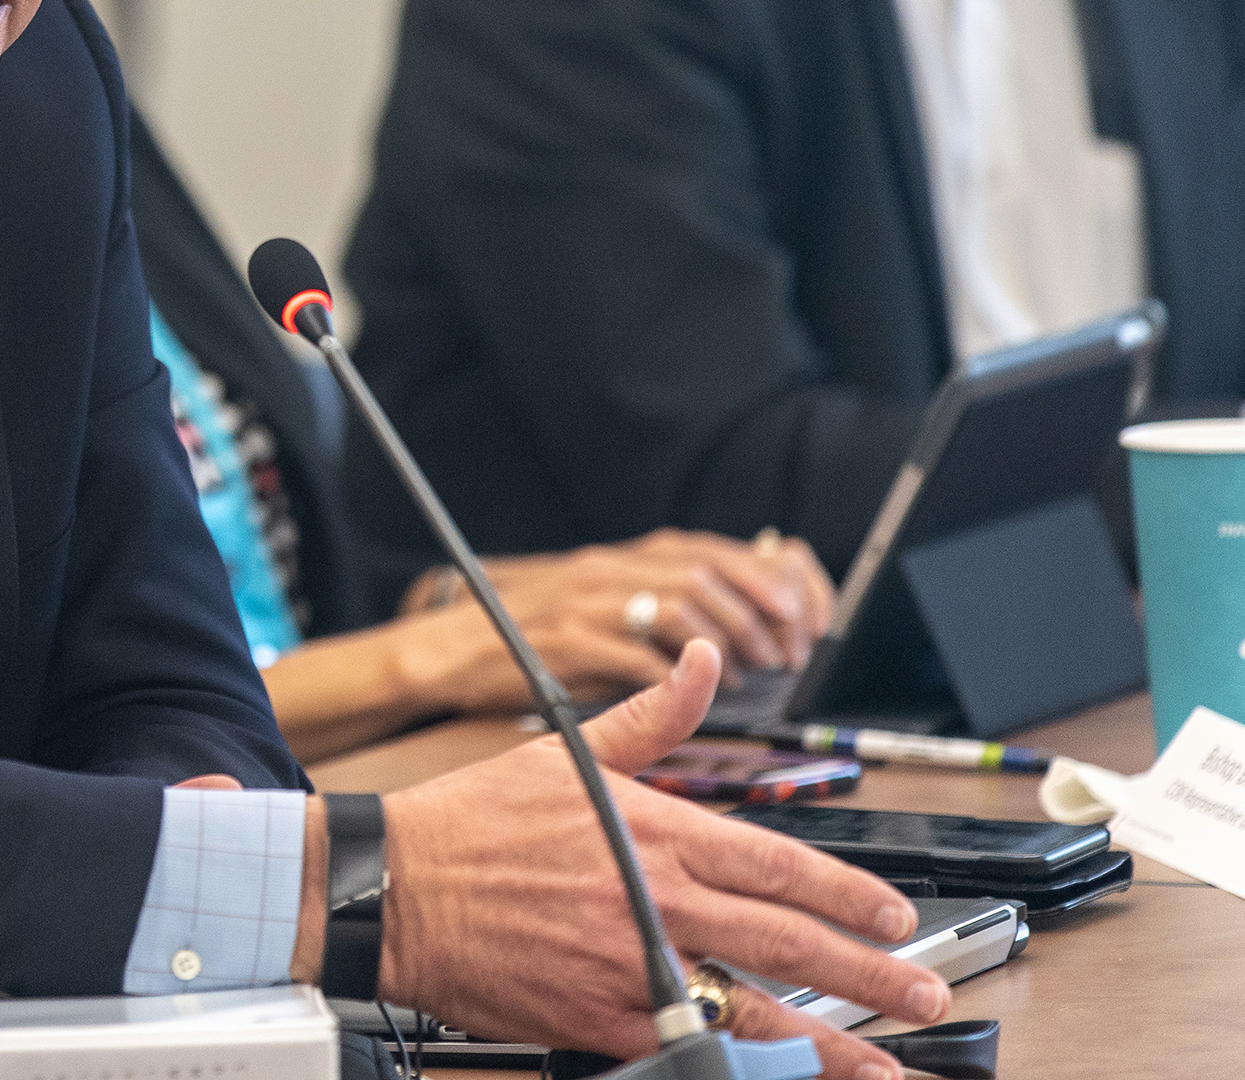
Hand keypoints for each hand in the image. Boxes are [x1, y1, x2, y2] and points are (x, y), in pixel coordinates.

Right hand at [378, 643, 943, 1078]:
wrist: (394, 889)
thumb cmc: (473, 823)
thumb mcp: (570, 751)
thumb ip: (656, 716)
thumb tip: (704, 659)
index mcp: (657, 829)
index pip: (780, 865)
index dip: (849, 896)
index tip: (893, 916)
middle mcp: (656, 897)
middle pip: (789, 940)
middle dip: (871, 972)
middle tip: (925, 993)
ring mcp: (632, 965)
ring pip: (754, 1008)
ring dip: (831, 1040)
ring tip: (884, 1061)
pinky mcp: (600, 1018)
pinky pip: (690, 1048)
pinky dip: (742, 1064)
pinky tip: (779, 1077)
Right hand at [399, 531, 835, 704]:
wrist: (445, 648)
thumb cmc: (524, 637)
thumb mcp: (595, 611)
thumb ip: (653, 609)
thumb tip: (729, 630)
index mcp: (622, 562)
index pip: (713, 550)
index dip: (767, 577)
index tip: (800, 614)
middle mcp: (609, 571)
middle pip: (708, 572)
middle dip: (760, 613)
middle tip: (785, 654)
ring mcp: (586, 604)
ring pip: (680, 606)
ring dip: (726, 644)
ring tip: (746, 676)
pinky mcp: (564, 643)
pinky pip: (633, 654)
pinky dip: (672, 676)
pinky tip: (687, 694)